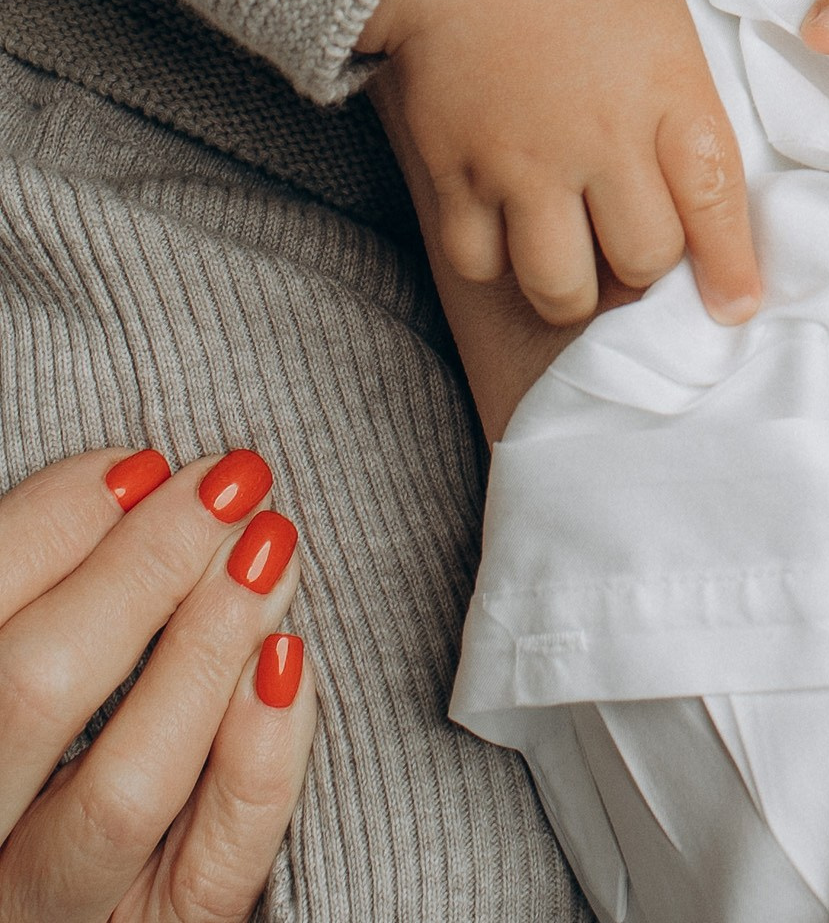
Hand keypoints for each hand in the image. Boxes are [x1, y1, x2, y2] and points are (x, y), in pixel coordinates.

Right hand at [0, 447, 312, 922]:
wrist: (49, 880)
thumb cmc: (38, 724)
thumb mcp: (18, 645)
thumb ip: (48, 582)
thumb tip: (137, 480)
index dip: (58, 521)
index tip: (142, 464)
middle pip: (35, 690)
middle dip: (144, 569)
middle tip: (230, 484)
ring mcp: (51, 905)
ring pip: (127, 785)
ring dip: (210, 645)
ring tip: (269, 547)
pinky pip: (215, 863)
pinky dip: (261, 756)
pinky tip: (286, 659)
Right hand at [361, 0, 760, 330]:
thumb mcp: (667, 20)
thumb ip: (692, 104)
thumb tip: (716, 192)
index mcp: (666, 93)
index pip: (714, 200)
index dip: (731, 267)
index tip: (736, 305)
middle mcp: (599, 138)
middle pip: (643, 259)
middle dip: (647, 268)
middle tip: (635, 247)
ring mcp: (524, 163)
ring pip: (562, 286)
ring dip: (577, 287)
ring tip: (578, 259)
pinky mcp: (458, 174)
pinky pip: (482, 265)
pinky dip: (499, 263)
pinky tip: (511, 235)